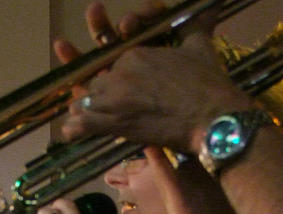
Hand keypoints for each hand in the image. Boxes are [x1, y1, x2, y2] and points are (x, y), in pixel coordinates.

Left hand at [56, 3, 249, 152]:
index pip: (112, 61)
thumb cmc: (208, 82)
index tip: (118, 87)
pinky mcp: (117, 124)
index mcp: (135, 53)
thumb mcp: (199, 45)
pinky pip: (83, 125)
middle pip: (96, 83)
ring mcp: (116, 99)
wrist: (213, 117)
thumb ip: (197, 26)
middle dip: (97, 94)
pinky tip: (69, 133)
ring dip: (83, 111)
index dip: (112, 73)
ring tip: (82, 119)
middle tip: (101, 104)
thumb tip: (210, 9)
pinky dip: (74, 130)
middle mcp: (120, 73)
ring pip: (84, 103)